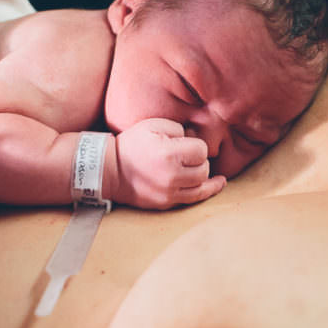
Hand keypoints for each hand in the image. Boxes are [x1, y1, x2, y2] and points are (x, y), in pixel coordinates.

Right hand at [109, 118, 225, 209]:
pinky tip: (218, 184)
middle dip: (199, 160)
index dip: (195, 145)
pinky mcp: (165, 203)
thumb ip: (178, 129)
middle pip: (204, 169)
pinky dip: (208, 191)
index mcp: (169, 154)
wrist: (110, 170)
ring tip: (202, 168)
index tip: (184, 144)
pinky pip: (194, 199)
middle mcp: (171, 176)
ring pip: (202, 185)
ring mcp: (169, 192)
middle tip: (186, 156)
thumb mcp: (152, 125)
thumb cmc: (132, 144)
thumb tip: (194, 140)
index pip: (201, 150)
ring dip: (202, 175)